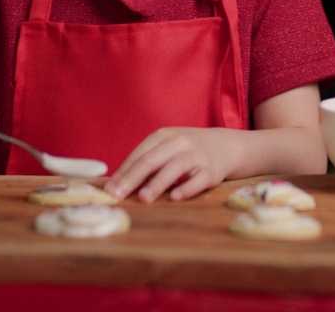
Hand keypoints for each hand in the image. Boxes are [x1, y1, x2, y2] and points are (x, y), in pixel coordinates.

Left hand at [105, 127, 239, 202]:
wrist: (224, 146)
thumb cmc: (187, 150)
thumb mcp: (167, 148)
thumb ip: (146, 162)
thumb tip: (118, 185)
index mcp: (164, 135)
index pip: (139, 154)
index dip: (123, 172)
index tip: (109, 189)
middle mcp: (180, 142)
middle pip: (152, 160)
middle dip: (133, 178)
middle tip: (118, 195)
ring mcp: (197, 155)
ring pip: (175, 167)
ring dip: (158, 183)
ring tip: (144, 198)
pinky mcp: (211, 170)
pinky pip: (198, 180)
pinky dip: (186, 188)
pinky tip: (174, 198)